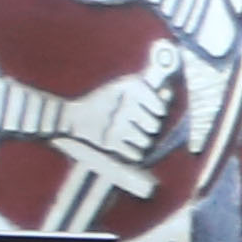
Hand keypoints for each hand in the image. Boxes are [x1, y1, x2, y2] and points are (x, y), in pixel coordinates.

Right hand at [58, 62, 176, 166]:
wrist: (72, 118)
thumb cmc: (107, 102)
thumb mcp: (125, 90)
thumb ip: (150, 91)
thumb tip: (169, 92)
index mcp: (131, 87)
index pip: (161, 110)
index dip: (156, 112)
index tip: (146, 110)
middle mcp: (125, 104)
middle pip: (155, 127)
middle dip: (147, 128)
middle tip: (132, 123)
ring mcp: (117, 124)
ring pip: (147, 142)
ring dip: (139, 141)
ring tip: (125, 133)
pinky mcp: (110, 143)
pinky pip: (137, 155)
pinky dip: (131, 153)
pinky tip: (122, 144)